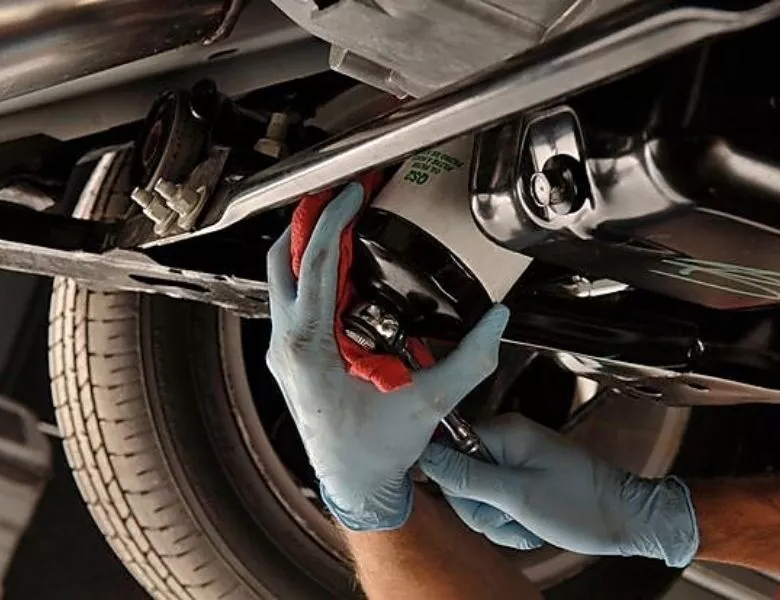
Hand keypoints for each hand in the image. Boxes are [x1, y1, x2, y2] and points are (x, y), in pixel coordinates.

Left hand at [265, 183, 509, 531]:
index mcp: (308, 346)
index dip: (333, 218)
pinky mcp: (291, 355)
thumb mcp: (429, 402)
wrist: (352, 484)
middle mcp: (286, 343)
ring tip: (342, 221)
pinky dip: (313, 273)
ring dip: (309, 245)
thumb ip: (470, 359)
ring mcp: (283, 349)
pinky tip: (343, 267)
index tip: (353, 192)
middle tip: (342, 195)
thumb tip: (497, 320)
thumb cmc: (375, 450)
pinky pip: (294, 299)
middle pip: (283, 260)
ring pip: (282, 278)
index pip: (314, 263)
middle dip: (310, 220)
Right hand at [418, 414, 698, 566]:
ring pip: (477, 495)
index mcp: (505, 431)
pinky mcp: (523, 478)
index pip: (448, 446)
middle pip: (460, 475)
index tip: (477, 500)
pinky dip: (509, 521)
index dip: (453, 480)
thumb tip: (424, 456)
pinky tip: (530, 526)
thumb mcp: (517, 496)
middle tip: (508, 517)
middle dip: (479, 507)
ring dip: (497, 519)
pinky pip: (497, 501)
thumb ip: (467, 476)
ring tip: (525, 524)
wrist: (625, 519)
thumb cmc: (580, 505)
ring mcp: (515, 459)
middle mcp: (507, 439)